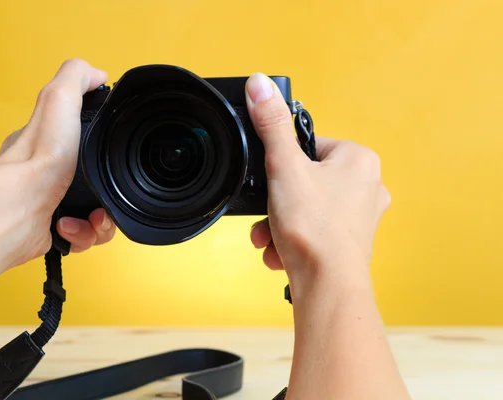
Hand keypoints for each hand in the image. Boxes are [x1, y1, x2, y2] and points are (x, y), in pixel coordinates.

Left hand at [0, 59, 115, 259]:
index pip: (84, 144)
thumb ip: (78, 78)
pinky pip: (84, 237)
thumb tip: (98, 75)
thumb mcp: (60, 99)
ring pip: (96, 216)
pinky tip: (70, 227)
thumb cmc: (38, 157)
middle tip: (108, 196)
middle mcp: (47, 176)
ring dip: (102, 221)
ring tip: (93, 218)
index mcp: (49, 144)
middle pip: (97, 185)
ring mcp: (50, 205)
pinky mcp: (52, 232)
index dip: (103, 150)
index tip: (110, 156)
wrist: (18, 210)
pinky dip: (84, 234)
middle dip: (110, 194)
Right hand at [245, 73, 390, 286]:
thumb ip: (271, 125)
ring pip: (306, 208)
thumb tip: (260, 85)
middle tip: (265, 212)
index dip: (282, 163)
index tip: (271, 180)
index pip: (308, 146)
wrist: (327, 286)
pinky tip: (280, 252)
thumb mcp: (284, 167)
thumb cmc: (314, 228)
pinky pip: (312, 231)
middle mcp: (367, 186)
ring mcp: (360, 217)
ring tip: (269, 237)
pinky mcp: (350, 243)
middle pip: (304, 180)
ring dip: (279, 222)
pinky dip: (292, 240)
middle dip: (276, 200)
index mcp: (358, 159)